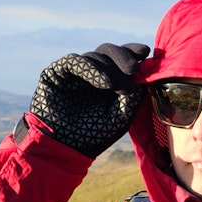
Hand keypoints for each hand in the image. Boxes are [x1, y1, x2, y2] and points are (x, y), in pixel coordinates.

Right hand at [24, 43, 149, 156]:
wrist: (65, 150)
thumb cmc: (95, 136)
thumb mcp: (122, 116)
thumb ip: (134, 95)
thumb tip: (144, 73)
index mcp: (108, 80)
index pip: (121, 58)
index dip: (132, 51)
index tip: (145, 52)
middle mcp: (91, 73)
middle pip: (109, 51)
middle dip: (123, 57)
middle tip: (133, 69)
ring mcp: (73, 72)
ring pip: (94, 56)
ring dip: (110, 69)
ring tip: (117, 88)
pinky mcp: (56, 72)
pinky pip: (74, 62)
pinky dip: (92, 69)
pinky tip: (105, 83)